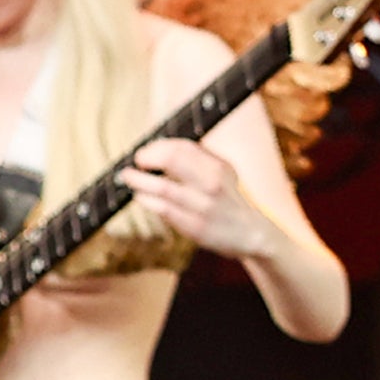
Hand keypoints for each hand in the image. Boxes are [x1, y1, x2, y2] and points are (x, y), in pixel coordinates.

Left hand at [125, 135, 274, 260]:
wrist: (250, 233)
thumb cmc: (229, 199)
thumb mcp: (223, 172)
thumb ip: (199, 158)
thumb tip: (163, 146)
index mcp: (218, 167)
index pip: (182, 147)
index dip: (158, 146)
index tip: (146, 151)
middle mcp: (212, 184)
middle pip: (172, 161)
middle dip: (147, 158)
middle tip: (136, 162)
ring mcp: (203, 206)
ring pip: (163, 188)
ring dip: (140, 181)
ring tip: (128, 178)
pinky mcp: (194, 226)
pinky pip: (164, 210)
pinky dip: (147, 200)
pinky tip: (141, 197)